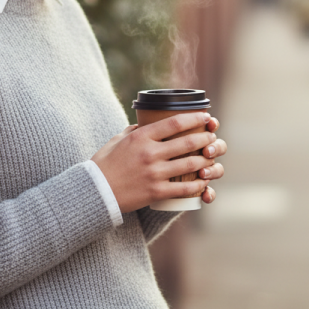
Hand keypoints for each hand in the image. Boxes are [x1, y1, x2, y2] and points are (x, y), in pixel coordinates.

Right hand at [92, 112, 221, 212]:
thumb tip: (145, 123)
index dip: (194, 118)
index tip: (205, 116)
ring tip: (211, 157)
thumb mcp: (117, 140)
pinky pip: (184, 188)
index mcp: (141, 137)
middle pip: (188, 142)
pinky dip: (198, 185)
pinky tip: (204, 182)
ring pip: (190, 164)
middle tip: (212, 138)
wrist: (96, 191)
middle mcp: (150, 153)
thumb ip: (133, 130)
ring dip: (206, 160)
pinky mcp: (157, 192)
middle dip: (205, 138)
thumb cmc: (104, 164)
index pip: (174, 123)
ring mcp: (155, 173)